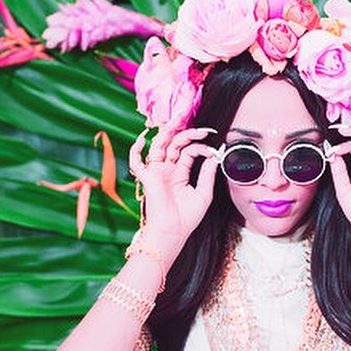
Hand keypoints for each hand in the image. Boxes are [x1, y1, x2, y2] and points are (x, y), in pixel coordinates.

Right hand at [128, 126, 217, 249]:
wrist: (174, 231)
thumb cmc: (188, 217)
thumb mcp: (204, 193)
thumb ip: (207, 174)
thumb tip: (214, 156)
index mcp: (180, 172)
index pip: (189, 151)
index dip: (201, 146)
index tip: (213, 150)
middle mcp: (168, 169)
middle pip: (174, 143)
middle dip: (184, 130)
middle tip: (196, 122)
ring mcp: (157, 172)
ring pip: (160, 145)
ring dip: (167, 131)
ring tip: (178, 118)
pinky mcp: (148, 177)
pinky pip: (136, 161)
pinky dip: (135, 149)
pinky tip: (143, 139)